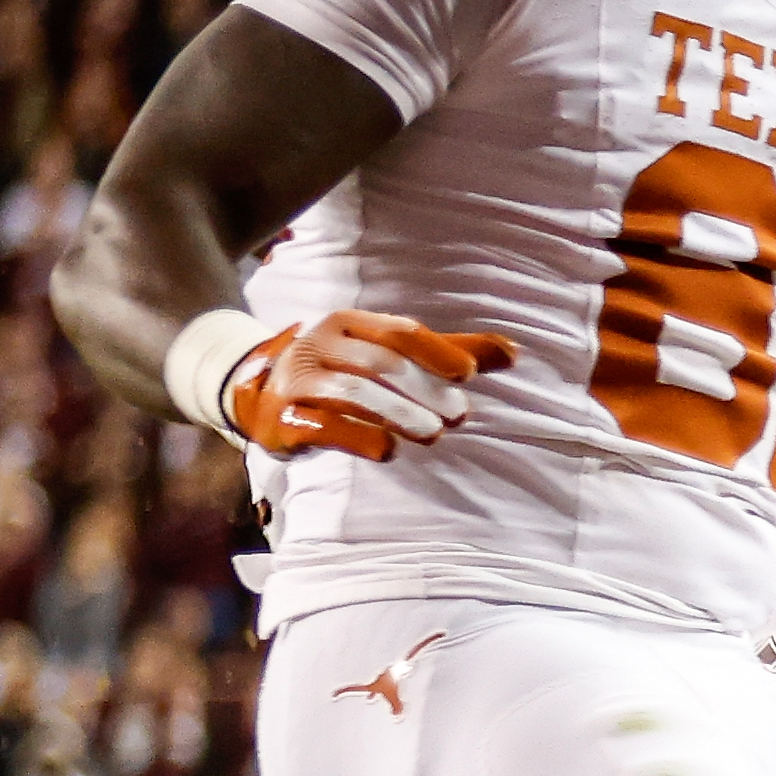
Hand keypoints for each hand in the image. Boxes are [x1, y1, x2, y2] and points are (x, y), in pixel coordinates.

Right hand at [216, 311, 517, 459]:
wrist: (262, 395)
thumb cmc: (345, 372)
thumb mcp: (393, 356)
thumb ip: (449, 354)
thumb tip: (513, 352)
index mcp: (350, 324)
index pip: (399, 332)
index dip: (437, 352)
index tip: (470, 374)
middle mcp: (320, 345)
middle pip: (381, 364)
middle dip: (425, 390)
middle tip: (460, 416)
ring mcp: (299, 381)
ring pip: (353, 392)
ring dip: (399, 414)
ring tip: (433, 435)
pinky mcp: (284, 418)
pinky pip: (320, 425)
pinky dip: (357, 437)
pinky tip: (388, 451)